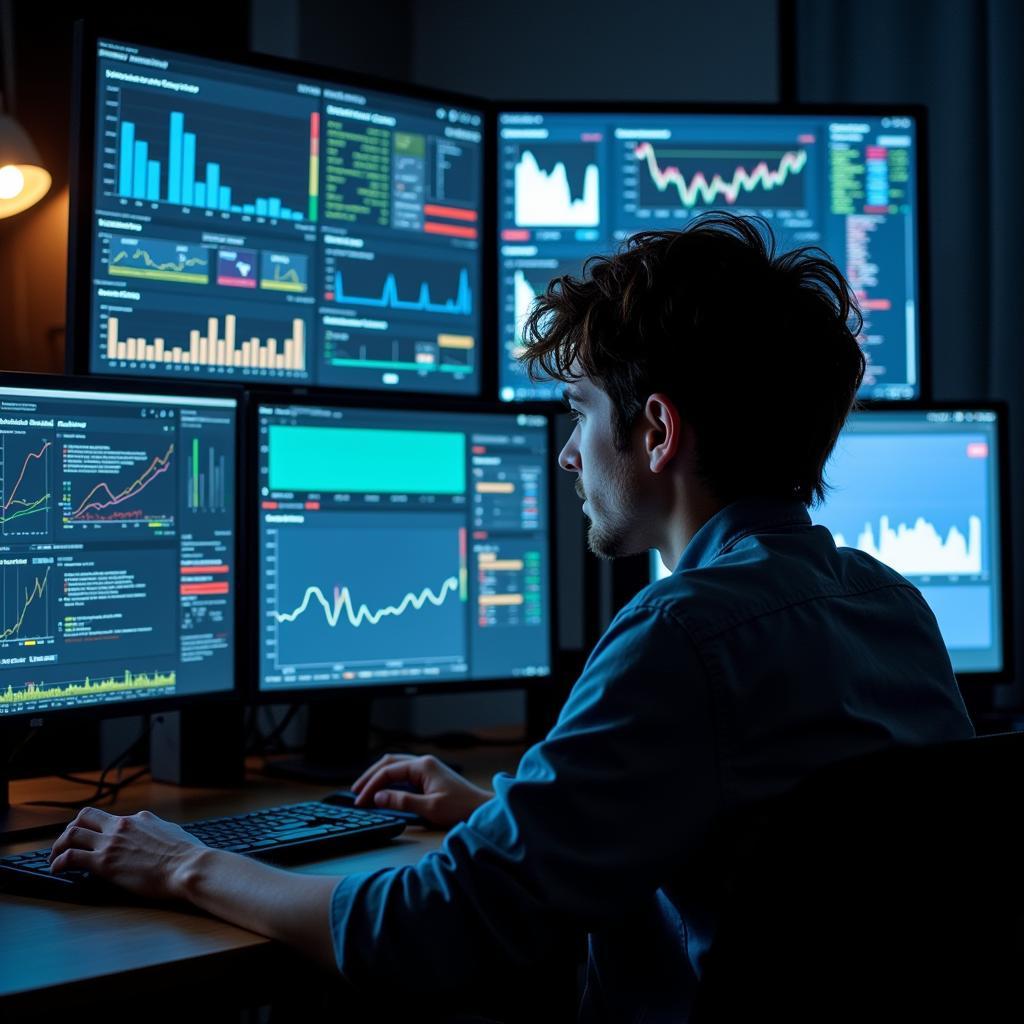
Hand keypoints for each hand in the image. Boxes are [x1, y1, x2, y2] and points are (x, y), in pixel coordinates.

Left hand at [48, 806, 207, 899]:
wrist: (187, 866)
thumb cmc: (186, 854)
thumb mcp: (172, 832)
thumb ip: (156, 829)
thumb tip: (155, 832)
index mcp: (140, 819)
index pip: (111, 817)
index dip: (99, 828)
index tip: (94, 838)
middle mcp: (122, 825)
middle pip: (85, 817)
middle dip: (72, 829)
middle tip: (67, 843)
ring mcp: (111, 843)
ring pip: (72, 834)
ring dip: (58, 845)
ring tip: (54, 857)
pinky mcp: (104, 863)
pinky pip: (71, 857)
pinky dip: (58, 862)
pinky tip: (57, 869)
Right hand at [351, 754, 492, 829]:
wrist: (482, 809)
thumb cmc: (460, 807)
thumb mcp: (429, 807)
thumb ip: (402, 801)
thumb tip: (378, 797)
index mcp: (423, 765)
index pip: (388, 771)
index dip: (371, 786)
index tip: (360, 801)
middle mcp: (424, 762)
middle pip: (389, 763)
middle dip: (370, 776)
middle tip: (355, 791)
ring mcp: (427, 768)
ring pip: (396, 766)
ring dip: (379, 776)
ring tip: (365, 789)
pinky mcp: (430, 776)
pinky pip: (404, 773)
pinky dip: (390, 779)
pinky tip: (384, 789)